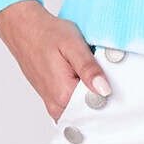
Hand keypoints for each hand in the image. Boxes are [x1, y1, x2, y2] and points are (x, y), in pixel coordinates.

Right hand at [0, 0, 113, 121]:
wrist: (25, 30)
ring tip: (96, 76)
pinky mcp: (52, 98)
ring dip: (92, 96)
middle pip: (89, 113)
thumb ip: (89, 69)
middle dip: (103, 99)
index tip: (119, 87)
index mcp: (63, 95)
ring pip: (81, 109)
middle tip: (109, 79)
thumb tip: (105, 90)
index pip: (96, 110)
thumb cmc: (47, 34)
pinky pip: (73, 104)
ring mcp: (53, 104)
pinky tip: (85, 78)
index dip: (112, 100)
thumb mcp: (73, 45)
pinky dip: (82, 94)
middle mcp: (57, 105)